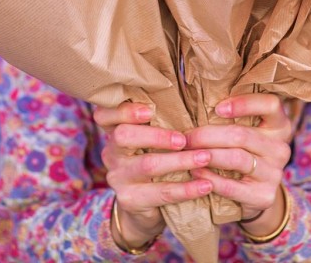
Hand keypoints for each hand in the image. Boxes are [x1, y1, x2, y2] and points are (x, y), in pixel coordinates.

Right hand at [94, 102, 213, 249]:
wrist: (144, 209)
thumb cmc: (155, 160)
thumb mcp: (151, 141)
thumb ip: (160, 122)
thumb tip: (193, 101)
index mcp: (115, 131)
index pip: (104, 115)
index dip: (124, 110)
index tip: (149, 111)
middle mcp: (112, 152)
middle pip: (123, 136)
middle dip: (156, 135)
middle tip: (184, 140)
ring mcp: (118, 177)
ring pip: (147, 164)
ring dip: (180, 160)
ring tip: (205, 157)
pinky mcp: (130, 199)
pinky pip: (161, 193)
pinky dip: (186, 189)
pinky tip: (205, 185)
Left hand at [185, 94, 293, 236]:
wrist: (255, 193)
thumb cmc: (244, 152)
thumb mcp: (247, 132)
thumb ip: (232, 119)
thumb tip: (194, 105)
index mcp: (279, 125)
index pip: (270, 105)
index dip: (244, 104)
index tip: (217, 108)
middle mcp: (280, 148)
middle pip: (241, 135)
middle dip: (207, 135)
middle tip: (185, 137)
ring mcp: (274, 173)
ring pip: (236, 158)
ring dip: (207, 155)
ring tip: (187, 153)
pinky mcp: (264, 196)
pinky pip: (231, 186)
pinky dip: (209, 178)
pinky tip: (195, 172)